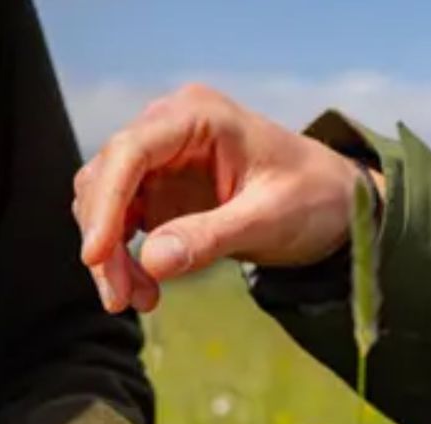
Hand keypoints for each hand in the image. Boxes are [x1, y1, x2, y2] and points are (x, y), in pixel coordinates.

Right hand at [73, 83, 374, 313]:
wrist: (334, 204)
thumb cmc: (313, 197)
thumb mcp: (269, 218)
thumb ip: (211, 236)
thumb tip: (150, 260)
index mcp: (198, 115)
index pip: (131, 151)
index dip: (106, 204)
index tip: (96, 257)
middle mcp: (168, 127)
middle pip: (106, 178)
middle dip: (104, 241)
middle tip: (122, 300)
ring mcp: (158, 158)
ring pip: (102, 202)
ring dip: (109, 255)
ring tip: (140, 300)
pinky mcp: (156, 189)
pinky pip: (117, 222)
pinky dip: (120, 258)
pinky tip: (144, 289)